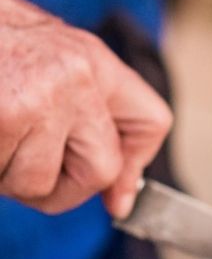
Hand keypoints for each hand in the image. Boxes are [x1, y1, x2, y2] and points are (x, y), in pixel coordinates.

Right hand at [0, 0, 172, 217]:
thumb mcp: (41, 59)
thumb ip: (82, 115)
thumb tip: (119, 199)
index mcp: (91, 59)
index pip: (151, 122)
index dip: (133, 167)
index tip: (116, 198)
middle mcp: (75, 76)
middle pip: (100, 170)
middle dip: (60, 188)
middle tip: (22, 171)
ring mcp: (40, 97)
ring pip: (39, 182)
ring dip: (6, 176)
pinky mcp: (7, 116)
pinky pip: (0, 176)